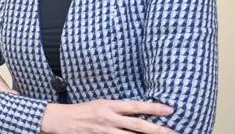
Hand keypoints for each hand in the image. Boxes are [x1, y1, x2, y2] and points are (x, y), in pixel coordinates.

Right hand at [40, 99, 176, 133]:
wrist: (61, 120)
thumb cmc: (82, 111)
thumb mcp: (100, 103)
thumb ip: (117, 108)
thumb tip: (137, 112)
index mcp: (109, 106)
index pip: (135, 107)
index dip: (153, 108)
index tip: (169, 110)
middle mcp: (109, 119)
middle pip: (138, 126)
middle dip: (157, 130)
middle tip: (174, 132)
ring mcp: (105, 132)